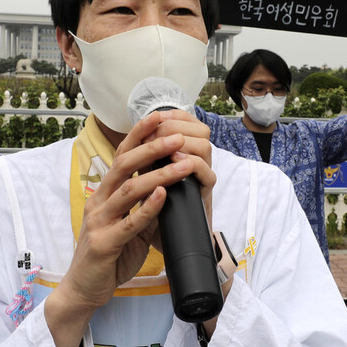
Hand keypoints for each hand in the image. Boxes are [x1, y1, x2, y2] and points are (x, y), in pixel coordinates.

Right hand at [60, 110, 215, 312]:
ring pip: (129, 189)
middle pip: (124, 165)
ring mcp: (99, 221)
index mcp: (104, 193)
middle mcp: (99, 201)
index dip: (139, 134)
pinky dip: (147, 207)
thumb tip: (168, 185)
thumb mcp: (131, 225)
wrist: (85, 289)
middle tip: (178, 136)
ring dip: (159, 174)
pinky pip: (129, 223)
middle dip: (153, 148)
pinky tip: (163, 195)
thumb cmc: (110, 254)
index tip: (159, 116)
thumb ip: (145, 206)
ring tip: (183, 164)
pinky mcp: (104, 244)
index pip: (121, 155)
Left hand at [141, 109, 214, 232]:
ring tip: (164, 147)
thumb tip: (140, 128)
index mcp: (187, 148)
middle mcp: (199, 158)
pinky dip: (191, 164)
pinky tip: (175, 164)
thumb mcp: (149, 168)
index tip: (155, 117)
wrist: (167, 231)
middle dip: (174, 127)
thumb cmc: (156, 197)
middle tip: (154, 135)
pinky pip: (205, 172)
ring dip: (183, 143)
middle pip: (200, 129)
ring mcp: (205, 173)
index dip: (173, 115)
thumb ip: (148, 150)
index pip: (189, 120)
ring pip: (205, 145)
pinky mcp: (205, 191)